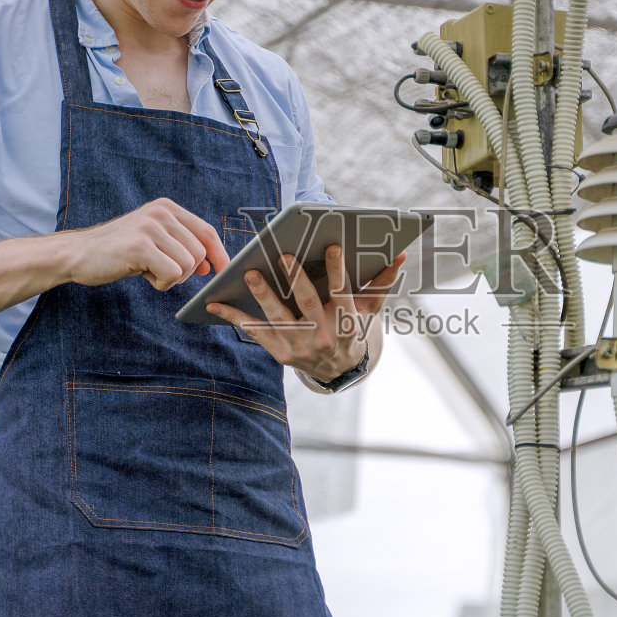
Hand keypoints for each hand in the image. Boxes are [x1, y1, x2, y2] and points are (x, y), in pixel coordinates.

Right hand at [64, 198, 229, 290]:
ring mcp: (150, 228)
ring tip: (147, 270)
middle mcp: (160, 212)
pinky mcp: (140, 246)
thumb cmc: (117, 251)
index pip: (206, 231)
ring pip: (188, 265)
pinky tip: (142, 275)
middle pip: (199, 252)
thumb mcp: (152, 240)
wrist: (78, 254)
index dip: (219, 253)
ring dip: (171, 278)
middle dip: (185, 271)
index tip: (224, 271)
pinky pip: (172, 274)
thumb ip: (180, 246)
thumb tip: (210, 265)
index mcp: (166, 208)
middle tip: (158, 271)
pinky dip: (161, 283)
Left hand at [206, 245, 406, 380]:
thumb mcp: (370, 309)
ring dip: (263, 296)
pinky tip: (215, 304)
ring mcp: (300, 347)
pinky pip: (256, 333)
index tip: (332, 246)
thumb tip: (400, 255)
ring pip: (279, 319)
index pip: (342, 292)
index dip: (338, 270)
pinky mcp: (281, 354)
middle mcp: (323, 336)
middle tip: (282, 255)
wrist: (338, 370)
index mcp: (346, 321)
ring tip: (249, 274)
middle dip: (296, 279)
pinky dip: (235, 318)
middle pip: (308, 305)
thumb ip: (382, 282)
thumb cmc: (353, 328)